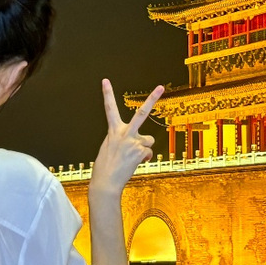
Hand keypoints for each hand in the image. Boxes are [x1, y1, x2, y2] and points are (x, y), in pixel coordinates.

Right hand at [90, 79, 163, 197]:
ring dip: (143, 149)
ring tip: (131, 158)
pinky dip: (143, 159)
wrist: (105, 183)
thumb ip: (122, 140)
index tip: (106, 81)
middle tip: (160, 87)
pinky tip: (133, 164)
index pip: (109, 109)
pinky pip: (148, 153)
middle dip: (152, 99)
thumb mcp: (109, 147)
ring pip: (148, 140)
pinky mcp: (140, 151)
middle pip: (141, 113)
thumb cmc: (105, 167)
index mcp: (113, 131)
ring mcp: (133, 142)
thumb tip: (139, 143)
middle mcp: (124, 133)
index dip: (107, 94)